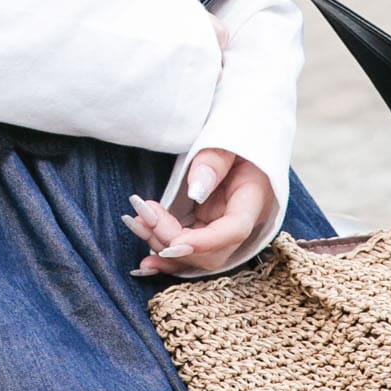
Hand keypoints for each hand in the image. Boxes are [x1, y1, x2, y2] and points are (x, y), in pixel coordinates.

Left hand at [122, 147, 276, 276]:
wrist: (243, 134)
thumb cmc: (236, 134)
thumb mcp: (227, 137)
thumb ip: (213, 161)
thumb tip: (196, 190)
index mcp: (254, 197)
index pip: (235, 230)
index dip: (205, 242)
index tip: (174, 243)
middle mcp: (243, 221)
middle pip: (212, 250)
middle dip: (174, 240)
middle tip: (144, 215)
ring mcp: (225, 228)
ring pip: (197, 255)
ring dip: (163, 246)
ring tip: (136, 223)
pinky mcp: (209, 228)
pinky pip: (189, 248)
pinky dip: (166, 251)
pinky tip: (145, 257)